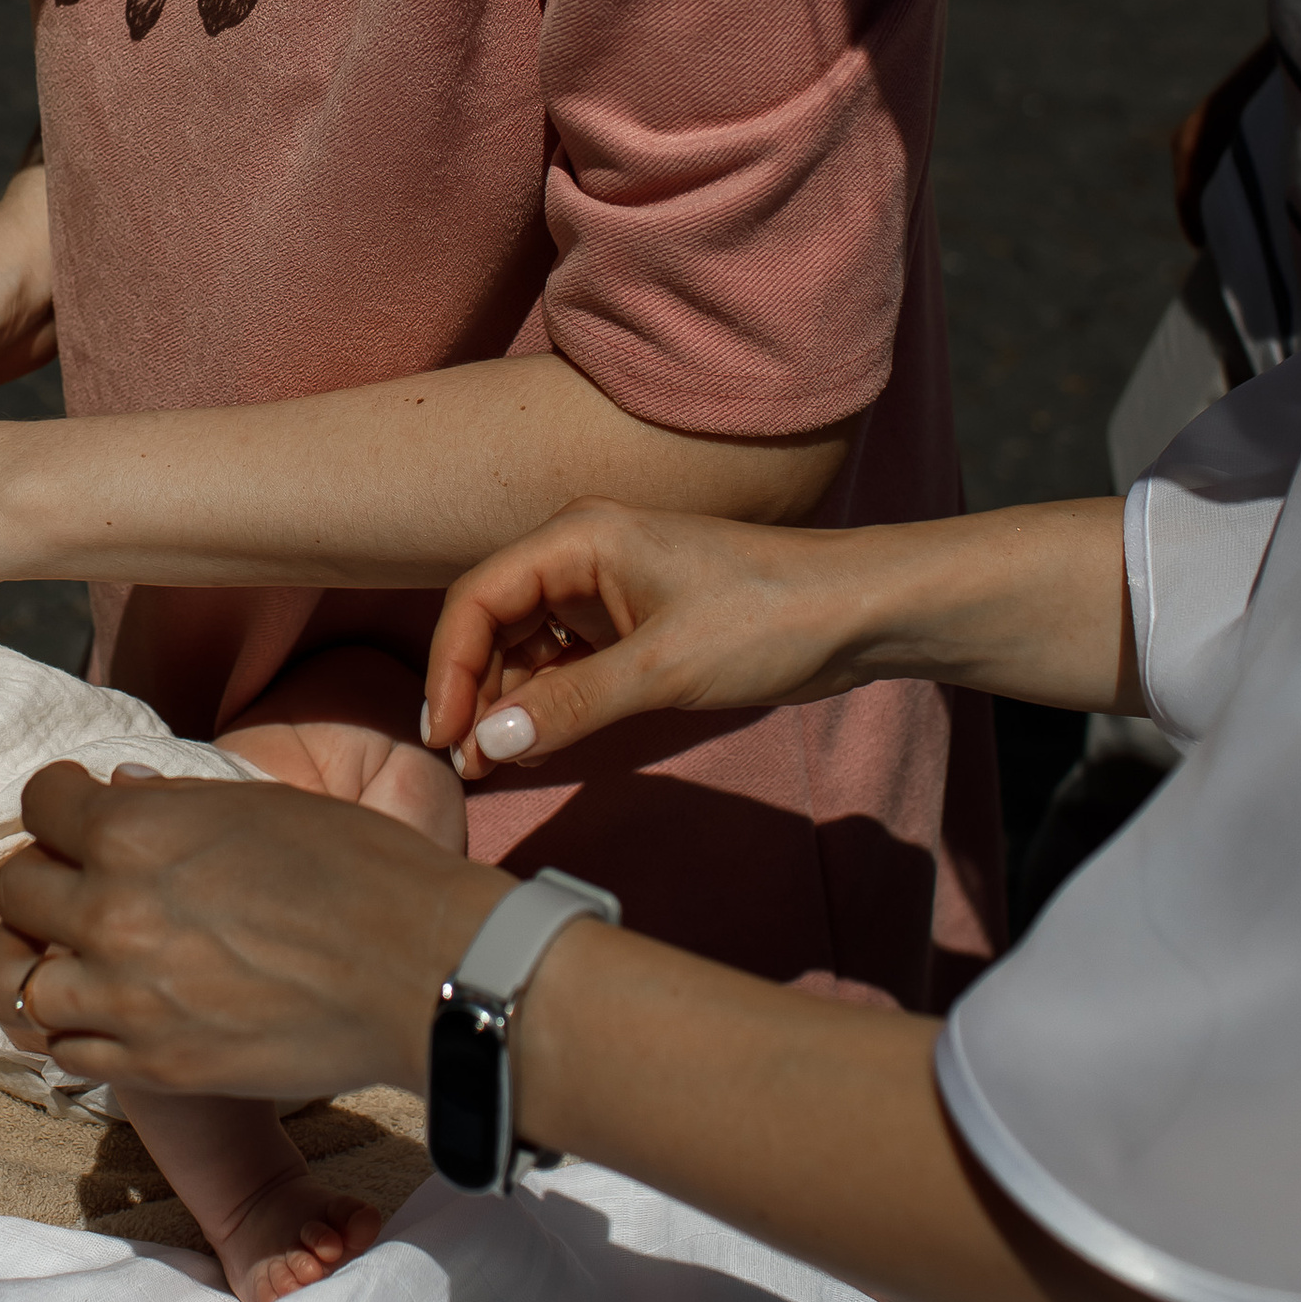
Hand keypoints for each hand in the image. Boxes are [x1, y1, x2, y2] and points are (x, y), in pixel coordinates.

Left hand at [0, 761, 505, 1101]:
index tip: (78, 812)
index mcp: (136, 829)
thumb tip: (116, 787)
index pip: (40, 805)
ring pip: (27, 981)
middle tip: (80, 883)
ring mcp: (127, 997)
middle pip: (16, 892)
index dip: (59, 803)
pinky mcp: (154, 1067)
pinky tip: (113, 1011)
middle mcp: (113, 910)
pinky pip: (69, 1050)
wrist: (419, 973)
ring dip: (50, 962)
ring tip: (88, 957)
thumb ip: (175, 800)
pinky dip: (78, 1028)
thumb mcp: (263, 804)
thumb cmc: (359, 870)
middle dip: (43, 879)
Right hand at [422, 501, 858, 774]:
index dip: (450, 668)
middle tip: (464, 763)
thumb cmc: (766, 618)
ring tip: (492, 764)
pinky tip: (534, 743)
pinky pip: (564, 663)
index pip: (477, 598)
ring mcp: (605, 590)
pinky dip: (544, 702)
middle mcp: (580, 554)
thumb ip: (569, 706)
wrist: (856, 613)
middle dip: (472, 690)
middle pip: (492, 621)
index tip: (444, 736)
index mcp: (578, 537)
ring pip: (525, 646)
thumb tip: (487, 742)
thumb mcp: (663, 669)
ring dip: (505, 702)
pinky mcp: (631, 624)